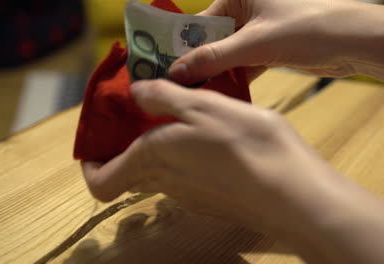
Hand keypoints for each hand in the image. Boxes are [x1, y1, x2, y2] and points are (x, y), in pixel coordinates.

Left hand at [81, 79, 350, 242]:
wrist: (292, 193)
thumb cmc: (245, 144)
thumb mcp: (202, 105)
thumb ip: (163, 97)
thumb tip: (136, 93)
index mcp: (152, 160)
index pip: (100, 181)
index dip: (91, 165)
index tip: (100, 142)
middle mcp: (166, 185)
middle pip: (131, 175)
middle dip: (129, 148)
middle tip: (146, 118)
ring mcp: (191, 198)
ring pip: (161, 175)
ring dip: (163, 151)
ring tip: (187, 120)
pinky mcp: (214, 202)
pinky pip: (189, 179)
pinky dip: (189, 160)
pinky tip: (216, 141)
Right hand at [169, 0, 364, 84]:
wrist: (356, 42)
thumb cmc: (309, 27)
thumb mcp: (256, 42)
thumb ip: (215, 58)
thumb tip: (176, 73)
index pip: (197, 24)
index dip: (178, 47)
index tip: (161, 70)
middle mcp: (245, 10)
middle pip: (209, 41)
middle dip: (195, 65)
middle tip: (175, 89)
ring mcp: (257, 31)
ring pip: (225, 56)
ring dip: (214, 76)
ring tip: (194, 97)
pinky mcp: (268, 50)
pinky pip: (241, 65)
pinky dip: (233, 80)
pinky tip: (221, 97)